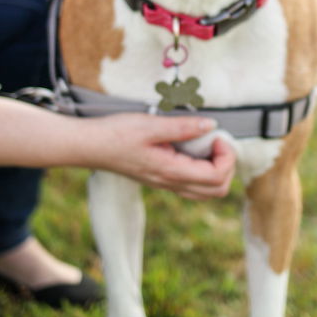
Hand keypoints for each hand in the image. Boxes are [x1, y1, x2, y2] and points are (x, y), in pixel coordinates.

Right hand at [85, 114, 236, 198]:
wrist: (89, 146)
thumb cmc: (115, 134)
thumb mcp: (150, 124)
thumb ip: (183, 127)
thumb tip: (211, 126)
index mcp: (171, 172)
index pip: (217, 177)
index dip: (226, 156)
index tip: (217, 134)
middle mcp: (171, 184)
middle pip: (217, 190)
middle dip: (227, 165)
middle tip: (216, 141)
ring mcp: (166, 184)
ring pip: (206, 192)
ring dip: (217, 171)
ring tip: (208, 146)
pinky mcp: (161, 179)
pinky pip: (193, 186)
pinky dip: (203, 172)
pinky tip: (193, 150)